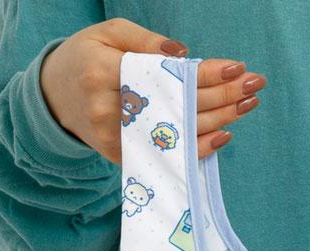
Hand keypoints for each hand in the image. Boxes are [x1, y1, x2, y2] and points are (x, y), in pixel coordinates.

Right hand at [40, 18, 265, 164]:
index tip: (237, 69)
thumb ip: (144, 39)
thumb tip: (184, 55)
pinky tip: (224, 135)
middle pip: (179, 105)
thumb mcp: (107, 34)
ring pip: (179, 132)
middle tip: (254, 87)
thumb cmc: (86, 59)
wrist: (54, 99)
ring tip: (247, 105)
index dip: (205, 74)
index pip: (167, 75)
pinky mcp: (124, 157)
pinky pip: (168, 155)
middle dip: (222, 96)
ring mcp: (118, 139)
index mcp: (104, 72)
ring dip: (220, 120)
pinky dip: (198, 147)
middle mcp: (111, 110)